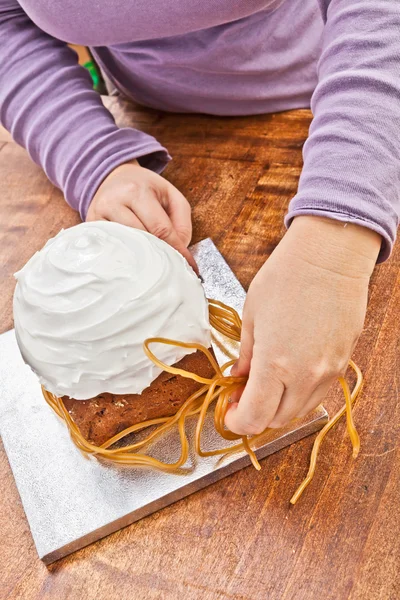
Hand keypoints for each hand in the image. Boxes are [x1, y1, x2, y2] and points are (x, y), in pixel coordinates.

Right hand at [86, 160, 196, 270]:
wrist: (111, 177)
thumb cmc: (144, 188)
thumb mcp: (170, 194)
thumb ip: (182, 221)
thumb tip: (180, 248)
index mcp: (137, 191)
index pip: (160, 228)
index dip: (175, 249)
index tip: (187, 265)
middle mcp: (114, 202)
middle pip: (142, 240)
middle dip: (159, 255)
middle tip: (171, 267)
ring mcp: (98, 216)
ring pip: (125, 247)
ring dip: (142, 258)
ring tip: (154, 264)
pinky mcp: (90, 227)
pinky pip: (110, 248)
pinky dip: (125, 256)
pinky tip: (134, 260)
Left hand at [225, 216, 380, 434]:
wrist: (330, 256)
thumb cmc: (285, 277)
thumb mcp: (251, 315)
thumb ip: (244, 354)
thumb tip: (238, 376)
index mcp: (274, 364)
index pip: (253, 418)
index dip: (235, 421)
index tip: (228, 410)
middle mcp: (304, 376)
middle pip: (276, 421)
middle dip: (254, 414)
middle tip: (242, 393)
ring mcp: (328, 372)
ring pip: (299, 411)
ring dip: (278, 406)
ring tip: (266, 382)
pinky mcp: (343, 362)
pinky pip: (318, 393)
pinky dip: (299, 393)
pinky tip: (289, 372)